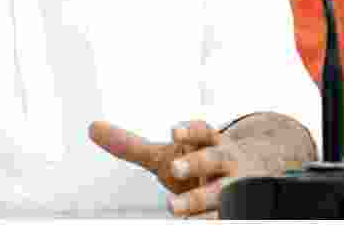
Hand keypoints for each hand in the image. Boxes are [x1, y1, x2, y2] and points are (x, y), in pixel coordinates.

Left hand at [89, 120, 263, 217]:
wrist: (252, 173)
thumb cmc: (198, 164)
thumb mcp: (168, 154)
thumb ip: (132, 146)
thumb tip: (91, 127)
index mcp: (209, 141)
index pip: (203, 132)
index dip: (190, 131)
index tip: (173, 131)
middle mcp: (225, 160)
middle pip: (214, 158)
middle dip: (197, 163)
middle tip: (175, 167)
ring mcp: (235, 185)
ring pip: (223, 191)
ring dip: (200, 199)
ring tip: (174, 208)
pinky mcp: (239, 208)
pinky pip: (230, 215)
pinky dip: (216, 220)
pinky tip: (200, 223)